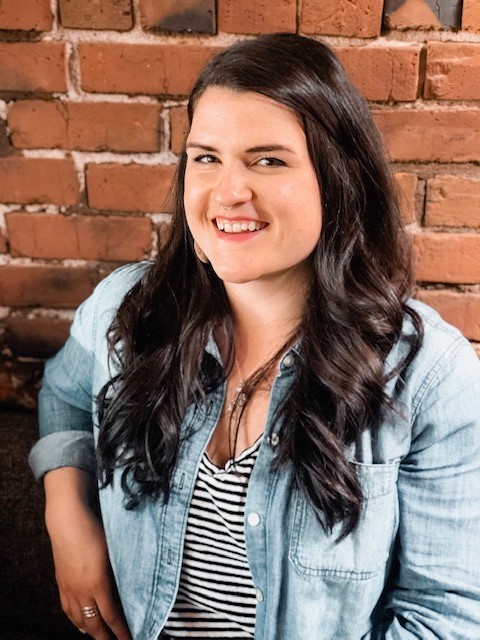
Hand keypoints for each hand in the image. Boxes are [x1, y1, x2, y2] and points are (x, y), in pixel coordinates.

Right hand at [44, 468, 130, 639]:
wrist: (67, 521)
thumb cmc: (94, 530)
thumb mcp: (113, 550)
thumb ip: (120, 570)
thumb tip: (129, 585)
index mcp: (98, 583)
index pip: (111, 616)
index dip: (120, 631)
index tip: (129, 639)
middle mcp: (81, 590)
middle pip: (93, 624)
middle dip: (105, 638)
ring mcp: (69, 588)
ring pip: (79, 619)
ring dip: (90, 631)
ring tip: (99, 636)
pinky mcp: (61, 583)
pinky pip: (67, 609)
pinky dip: (75, 620)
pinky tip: (80, 621)